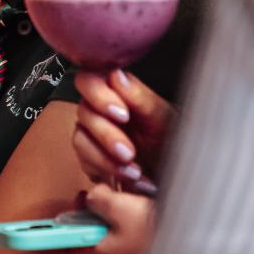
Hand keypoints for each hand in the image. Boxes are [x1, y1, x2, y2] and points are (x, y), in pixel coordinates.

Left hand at [29, 184, 155, 253]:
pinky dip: (123, 237)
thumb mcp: (121, 207)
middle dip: (81, 226)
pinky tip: (138, 220)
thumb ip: (98, 200)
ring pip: (105, 249)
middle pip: (83, 248)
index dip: (38, 246)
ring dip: (104, 229)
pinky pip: (124, 253)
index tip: (20, 244)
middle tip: (87, 203)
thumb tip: (91, 198)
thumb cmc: (157, 233)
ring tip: (118, 206)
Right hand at [73, 69, 173, 185]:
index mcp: (117, 91)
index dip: (99, 94)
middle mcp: (100, 109)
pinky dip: (107, 173)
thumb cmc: (170, 140)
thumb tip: (117, 75)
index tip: (122, 115)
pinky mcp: (90, 158)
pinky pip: (84, 162)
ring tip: (134, 172)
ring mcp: (92, 134)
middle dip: (106, 135)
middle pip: (84, 111)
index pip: (91, 79)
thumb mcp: (162, 118)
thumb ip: (139, 97)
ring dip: (106, 159)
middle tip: (129, 152)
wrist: (173, 173)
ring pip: (80, 139)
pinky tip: (128, 178)